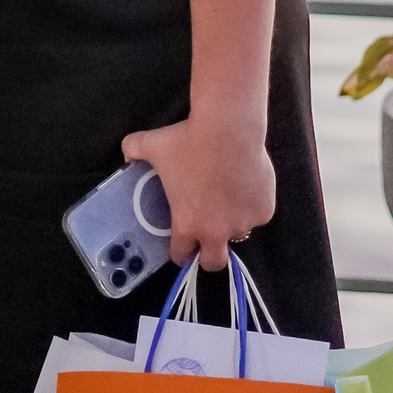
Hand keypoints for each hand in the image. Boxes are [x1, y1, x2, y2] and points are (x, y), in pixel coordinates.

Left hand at [121, 113, 274, 272]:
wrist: (228, 129)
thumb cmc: (188, 141)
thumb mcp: (152, 145)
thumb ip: (134, 151)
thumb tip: (127, 151)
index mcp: (188, 224)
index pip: (181, 254)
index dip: (179, 250)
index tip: (181, 242)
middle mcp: (217, 231)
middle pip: (215, 263)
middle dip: (210, 256)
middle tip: (208, 236)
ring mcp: (244, 223)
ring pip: (239, 233)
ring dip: (232, 222)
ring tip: (228, 195)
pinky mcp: (264, 211)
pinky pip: (258, 213)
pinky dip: (253, 203)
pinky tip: (246, 182)